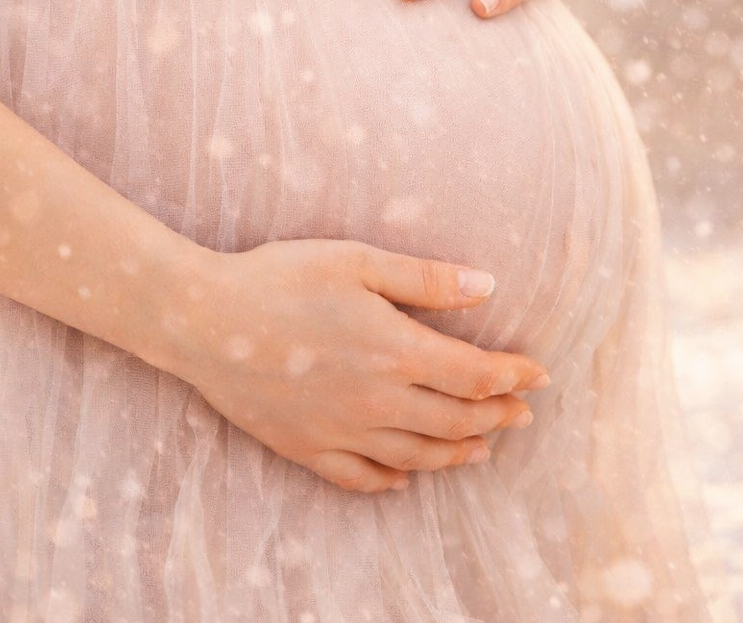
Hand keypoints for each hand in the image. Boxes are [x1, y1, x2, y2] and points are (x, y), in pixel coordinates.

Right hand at [157, 239, 550, 493]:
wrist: (202, 320)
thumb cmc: (280, 277)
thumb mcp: (358, 261)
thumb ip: (426, 279)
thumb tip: (488, 286)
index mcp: (396, 351)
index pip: (475, 375)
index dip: (513, 377)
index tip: (539, 375)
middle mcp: (376, 401)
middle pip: (455, 422)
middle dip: (496, 418)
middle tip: (521, 414)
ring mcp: (340, 431)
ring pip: (416, 457)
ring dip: (456, 454)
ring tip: (480, 450)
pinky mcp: (304, 448)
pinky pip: (358, 477)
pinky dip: (389, 481)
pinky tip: (403, 478)